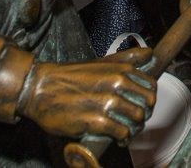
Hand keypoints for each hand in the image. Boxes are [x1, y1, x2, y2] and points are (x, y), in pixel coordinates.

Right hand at [18, 50, 156, 141]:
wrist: (40, 89)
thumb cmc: (70, 77)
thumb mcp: (100, 62)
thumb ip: (126, 58)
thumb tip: (149, 53)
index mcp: (120, 69)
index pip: (151, 86)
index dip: (148, 99)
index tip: (141, 105)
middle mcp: (117, 83)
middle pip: (148, 104)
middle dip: (143, 115)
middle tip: (133, 121)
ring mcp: (107, 102)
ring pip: (138, 120)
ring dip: (134, 128)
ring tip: (126, 131)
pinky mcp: (97, 121)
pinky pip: (123, 132)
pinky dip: (123, 138)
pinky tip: (118, 138)